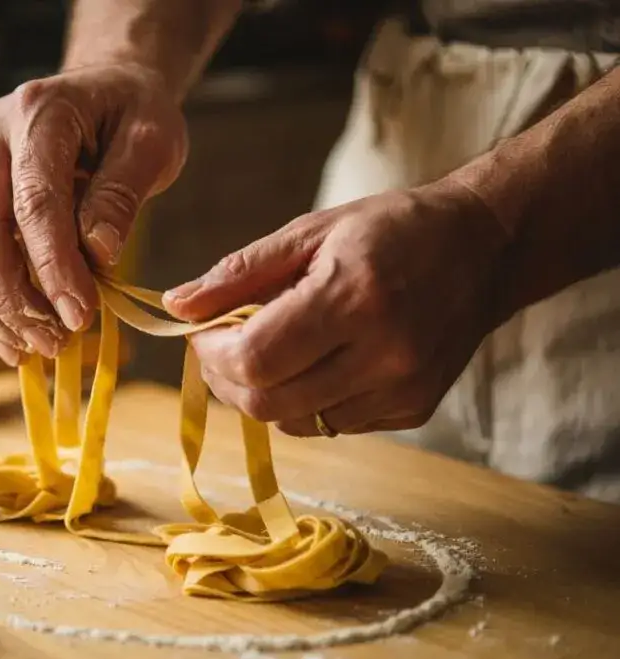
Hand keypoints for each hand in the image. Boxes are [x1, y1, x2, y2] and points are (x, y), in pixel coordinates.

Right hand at [0, 63, 186, 364]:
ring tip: (35, 349)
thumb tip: (97, 253)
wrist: (105, 91)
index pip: (36, 200)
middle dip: (15, 297)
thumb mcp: (151, 141)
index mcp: (38, 112)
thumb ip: (122, 193)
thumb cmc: (133, 115)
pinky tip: (11, 339)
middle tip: (56, 341)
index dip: (54, 265)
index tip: (80, 315)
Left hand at [162, 180, 509, 436]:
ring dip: (262, 394)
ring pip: (294, 422)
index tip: (201, 335)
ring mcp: (402, 390)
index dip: (212, 355)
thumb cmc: (391, 230)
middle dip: (227, 381)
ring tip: (267, 352)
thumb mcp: (310, 232)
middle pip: (267, 402)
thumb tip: (176, 307)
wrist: (484, 250)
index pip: (256, 359)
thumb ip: (238, 273)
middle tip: (221, 350)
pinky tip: (313, 364)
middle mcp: (384, 353)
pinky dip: (303, 401)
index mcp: (354, 297)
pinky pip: (330, 425)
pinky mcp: (412, 411)